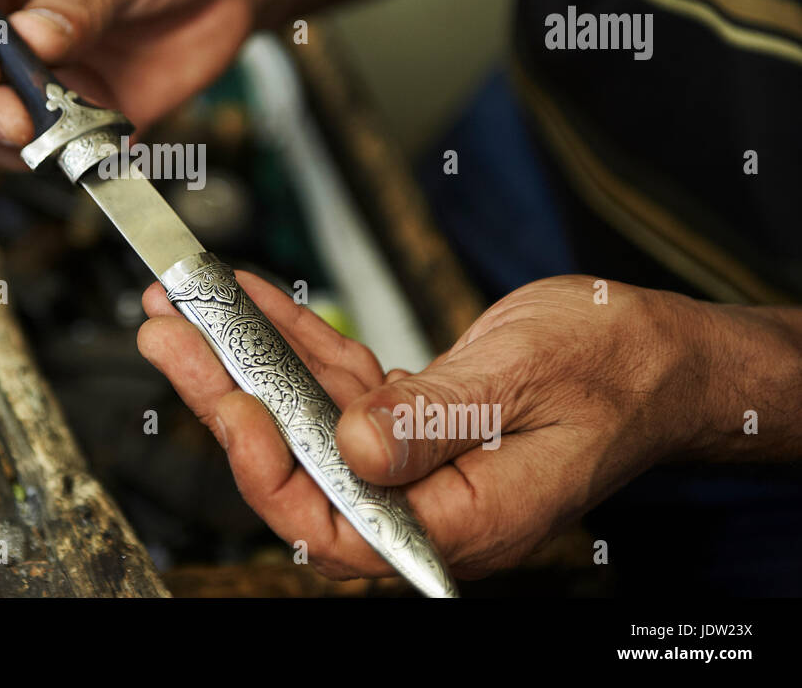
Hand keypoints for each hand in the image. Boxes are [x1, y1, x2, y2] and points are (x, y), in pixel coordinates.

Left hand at [138, 272, 796, 579]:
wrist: (654, 353)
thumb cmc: (615, 373)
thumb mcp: (525, 386)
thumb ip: (436, 421)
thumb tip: (352, 447)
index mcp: (456, 520)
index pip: (335, 522)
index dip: (269, 469)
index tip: (230, 402)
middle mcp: (420, 499)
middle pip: (296, 462)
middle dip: (226, 395)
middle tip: (167, 332)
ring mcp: (407, 459)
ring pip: (303, 415)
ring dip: (243, 356)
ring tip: (186, 305)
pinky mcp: (404, 417)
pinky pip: (333, 380)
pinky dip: (293, 337)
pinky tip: (250, 299)